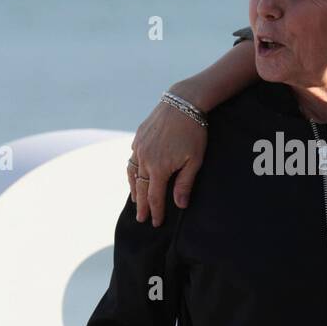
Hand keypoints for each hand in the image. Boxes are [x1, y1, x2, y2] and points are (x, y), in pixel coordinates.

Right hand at [127, 98, 208, 225]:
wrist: (182, 103)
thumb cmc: (193, 132)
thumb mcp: (194, 160)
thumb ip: (185, 184)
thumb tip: (180, 205)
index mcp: (158, 168)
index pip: (154, 197)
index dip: (155, 211)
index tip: (155, 222)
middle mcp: (144, 159)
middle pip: (140, 188)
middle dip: (141, 205)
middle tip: (141, 218)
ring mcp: (139, 147)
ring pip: (132, 173)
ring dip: (134, 188)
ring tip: (136, 200)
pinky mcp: (138, 137)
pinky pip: (132, 158)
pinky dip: (132, 170)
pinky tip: (135, 174)